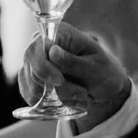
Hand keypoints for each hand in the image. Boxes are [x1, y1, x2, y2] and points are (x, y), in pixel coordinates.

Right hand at [17, 22, 132, 124]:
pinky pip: (31, 96)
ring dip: (59, 97)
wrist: (106, 89)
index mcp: (60, 34)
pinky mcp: (33, 80)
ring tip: (80, 94)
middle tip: (82, 92)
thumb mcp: (95, 67)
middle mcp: (42, 46)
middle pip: (33, 70)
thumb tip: (51, 51)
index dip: (44, 67)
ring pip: (34, 87)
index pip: (37, 47)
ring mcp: (36, 64)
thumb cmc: (104, 72)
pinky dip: (50, 104)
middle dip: (58, 87)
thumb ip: (73, 62)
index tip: (60, 81)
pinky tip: (69, 100)